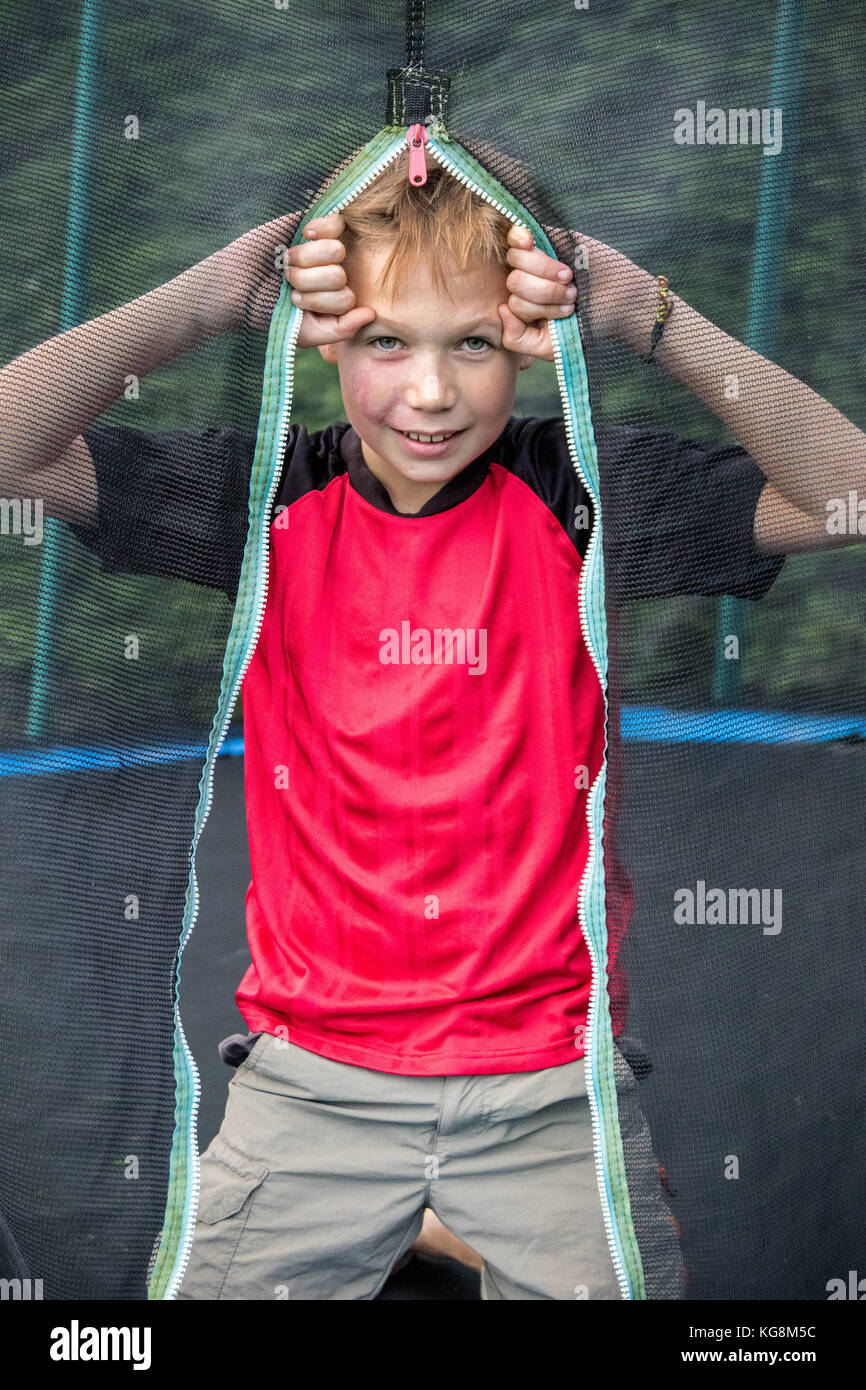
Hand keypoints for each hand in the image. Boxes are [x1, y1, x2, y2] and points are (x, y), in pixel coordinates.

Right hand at [283, 213, 376, 348]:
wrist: (236, 284)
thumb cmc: (270, 312)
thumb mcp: (306, 333)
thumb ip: (341, 329)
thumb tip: (370, 313)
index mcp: (336, 299)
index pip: (346, 299)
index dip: (319, 303)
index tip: (296, 303)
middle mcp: (334, 273)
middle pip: (339, 276)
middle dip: (307, 282)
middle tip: (288, 282)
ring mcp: (327, 248)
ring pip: (336, 250)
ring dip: (305, 259)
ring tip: (288, 263)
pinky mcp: (316, 223)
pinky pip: (336, 221)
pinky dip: (320, 228)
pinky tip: (304, 235)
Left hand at [501, 223, 653, 355]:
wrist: (621, 300)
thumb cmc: (585, 325)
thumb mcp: (549, 347)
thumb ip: (516, 339)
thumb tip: (501, 309)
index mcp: (523, 307)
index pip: (510, 305)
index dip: (536, 311)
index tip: (566, 315)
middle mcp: (525, 282)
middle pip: (514, 282)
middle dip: (545, 293)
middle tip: (572, 296)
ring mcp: (534, 258)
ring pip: (517, 260)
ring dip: (547, 274)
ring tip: (570, 279)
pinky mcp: (545, 236)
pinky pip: (516, 234)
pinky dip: (521, 239)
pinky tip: (531, 243)